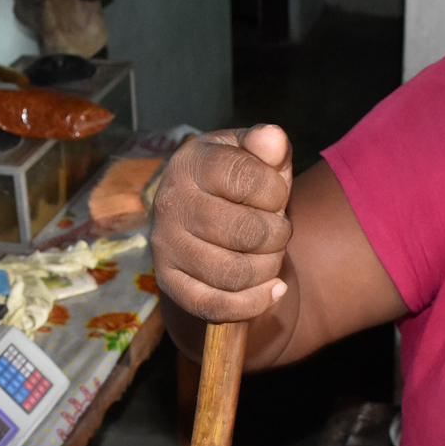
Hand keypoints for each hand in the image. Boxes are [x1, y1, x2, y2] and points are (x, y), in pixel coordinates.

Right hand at [151, 125, 294, 321]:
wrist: (205, 221)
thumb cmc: (238, 185)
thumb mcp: (254, 157)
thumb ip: (268, 146)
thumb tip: (273, 139)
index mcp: (191, 163)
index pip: (244, 178)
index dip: (275, 192)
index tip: (276, 195)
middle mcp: (170, 203)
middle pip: (244, 232)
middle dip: (277, 235)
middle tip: (278, 231)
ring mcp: (165, 246)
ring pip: (234, 273)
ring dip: (269, 268)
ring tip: (271, 255)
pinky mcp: (169, 283)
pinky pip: (216, 306)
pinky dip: (255, 302)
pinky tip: (273, 288)